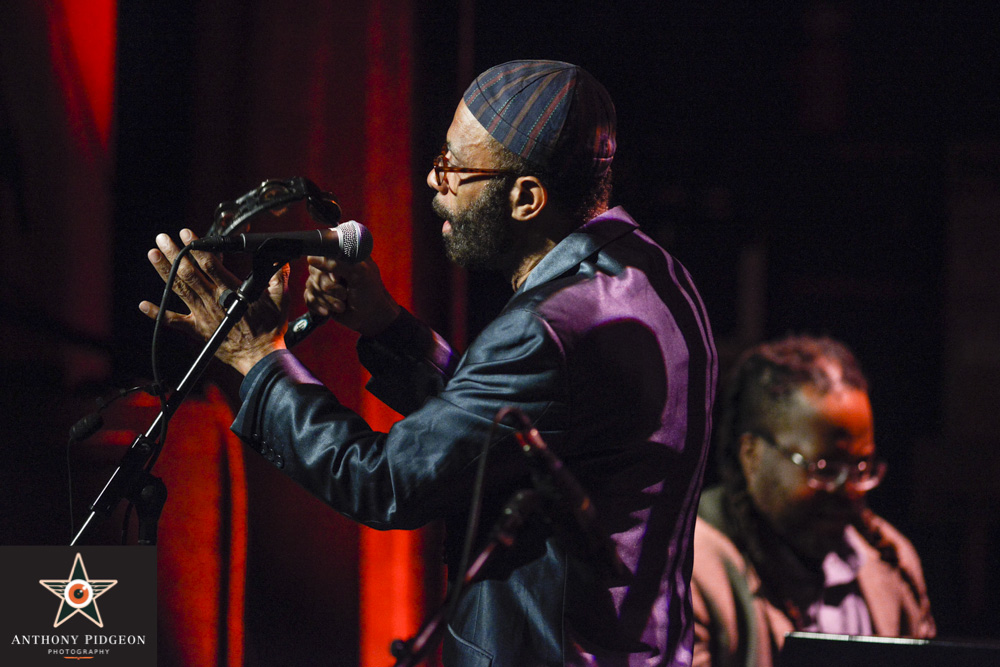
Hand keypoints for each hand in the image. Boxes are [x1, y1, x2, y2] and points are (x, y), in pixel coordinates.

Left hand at [139, 228, 289, 374]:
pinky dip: (158, 313)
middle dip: (175, 254)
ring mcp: (202, 315)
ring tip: (153, 254)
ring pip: (179, 290)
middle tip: (163, 238)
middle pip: (189, 273)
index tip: (186, 233)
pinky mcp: (197, 329)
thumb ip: (278, 278)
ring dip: (164, 271)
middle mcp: (212, 301)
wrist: (259, 356)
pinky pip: (174, 321)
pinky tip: (143, 304)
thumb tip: (280, 259)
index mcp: (231, 292)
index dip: (197, 247)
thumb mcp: (279, 300)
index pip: (210, 264)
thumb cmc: (269, 329)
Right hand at [304, 256, 399, 336]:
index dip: (327, 268)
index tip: (338, 279)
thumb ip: (337, 264)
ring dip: (327, 300)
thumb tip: (311, 259)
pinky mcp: (319, 295)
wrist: (370, 317)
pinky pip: (308, 298)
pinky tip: (329, 311)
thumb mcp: (358, 274)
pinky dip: (318, 306)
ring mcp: (324, 280)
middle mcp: (332, 265)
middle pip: (314, 271)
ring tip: (342, 306)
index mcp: (343, 255)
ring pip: (311, 286)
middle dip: (330, 288)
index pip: (322, 253)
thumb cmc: (369, 293)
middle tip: (344, 295)